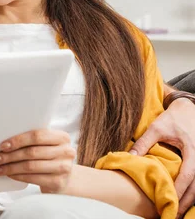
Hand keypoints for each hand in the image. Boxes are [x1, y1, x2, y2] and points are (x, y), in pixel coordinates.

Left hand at [0, 129, 75, 193]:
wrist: (64, 178)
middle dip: (9, 156)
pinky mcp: (58, 182)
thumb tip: (3, 143)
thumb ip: (31, 140)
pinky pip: (32, 178)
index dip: (18, 140)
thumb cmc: (49, 157)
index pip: (37, 136)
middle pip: (31, 152)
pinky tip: (8, 174)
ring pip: (30, 166)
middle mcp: (66, 151)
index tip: (2, 146)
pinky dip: (17, 176)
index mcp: (61, 137)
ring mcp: (63, 168)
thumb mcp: (46, 145)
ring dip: (10, 168)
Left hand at [130, 97, 194, 216]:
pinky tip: (185, 202)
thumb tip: (130, 158)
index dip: (179, 190)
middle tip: (173, 215)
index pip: (188, 176)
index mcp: (194, 151)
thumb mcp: (157, 128)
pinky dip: (193, 193)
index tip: (169, 201)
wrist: (188, 110)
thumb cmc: (173, 119)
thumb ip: (144, 143)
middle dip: (185, 202)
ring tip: (177, 213)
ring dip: (190, 201)